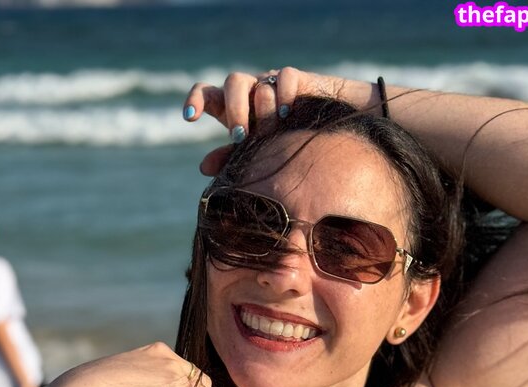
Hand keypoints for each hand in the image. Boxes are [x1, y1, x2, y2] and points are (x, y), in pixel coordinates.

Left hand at [181, 67, 376, 174]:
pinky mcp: (299, 80)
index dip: (196, 101)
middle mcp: (253, 94)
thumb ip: (233, 159)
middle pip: (232, 82)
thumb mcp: (261, 158)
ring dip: (261, 108)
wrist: (339, 138)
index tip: (189, 118)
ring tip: (273, 131)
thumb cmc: (294, 150)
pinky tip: (288, 115)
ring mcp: (275, 85)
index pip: (209, 95)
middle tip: (241, 136)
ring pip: (256, 82)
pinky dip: (282, 96)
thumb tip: (203, 167)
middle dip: (234, 109)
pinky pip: (283, 78)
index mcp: (238, 112)